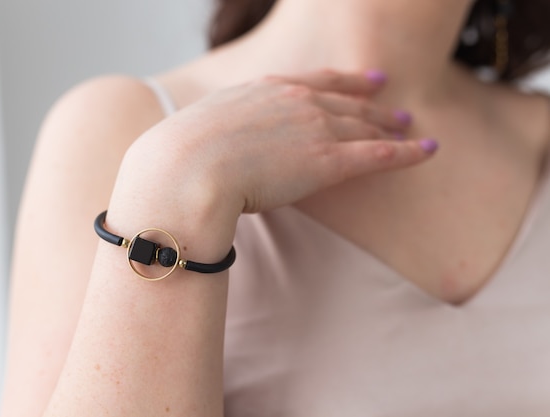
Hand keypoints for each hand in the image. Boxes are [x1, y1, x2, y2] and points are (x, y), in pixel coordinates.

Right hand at [111, 69, 435, 236]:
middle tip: (396, 107)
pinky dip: (407, 153)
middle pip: (347, 102)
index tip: (366, 80)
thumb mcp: (198, 130)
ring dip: (392, 127)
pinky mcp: (329, 161)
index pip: (316, 81)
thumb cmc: (180, 155)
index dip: (345, 81)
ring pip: (366, 126)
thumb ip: (216, 134)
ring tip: (413, 130)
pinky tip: (426, 151)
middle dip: (374, 105)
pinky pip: (378, 154)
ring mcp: (315, 128)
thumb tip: (205, 149)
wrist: (187, 168)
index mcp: (264, 89)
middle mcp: (296, 101)